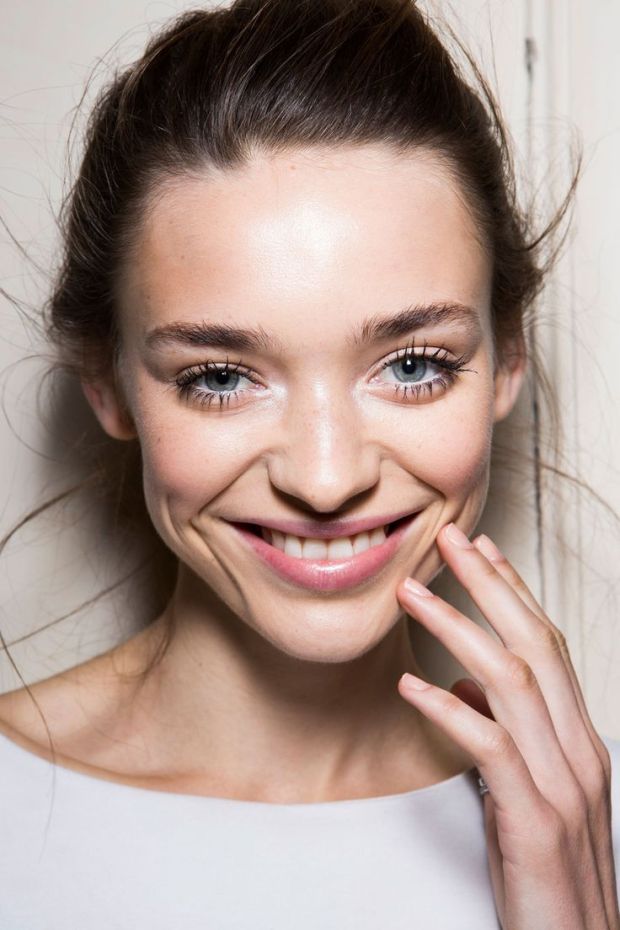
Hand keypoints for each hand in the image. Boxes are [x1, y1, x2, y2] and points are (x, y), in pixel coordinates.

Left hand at [396, 522, 618, 929]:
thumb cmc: (548, 874)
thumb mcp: (526, 793)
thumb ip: (502, 734)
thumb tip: (460, 684)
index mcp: (578, 739)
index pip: (547, 645)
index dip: (513, 591)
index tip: (480, 549)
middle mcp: (578, 750)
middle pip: (534, 645)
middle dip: (489, 585)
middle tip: (448, 539)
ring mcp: (561, 784)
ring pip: (511, 681)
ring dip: (457, 628)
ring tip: (412, 593)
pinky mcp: (535, 820)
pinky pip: (491, 747)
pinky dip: (449, 709)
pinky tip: (410, 685)